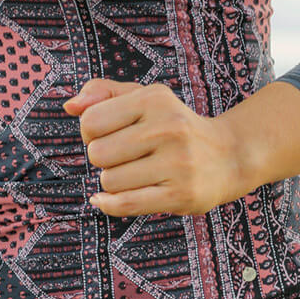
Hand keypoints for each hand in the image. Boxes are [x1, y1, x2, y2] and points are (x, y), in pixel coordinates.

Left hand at [63, 79, 243, 216]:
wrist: (229, 155)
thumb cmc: (173, 124)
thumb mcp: (143, 97)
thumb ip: (102, 93)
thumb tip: (69, 106)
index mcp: (154, 99)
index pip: (91, 121)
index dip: (90, 132)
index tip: (108, 135)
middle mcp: (167, 128)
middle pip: (97, 154)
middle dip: (102, 159)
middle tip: (123, 157)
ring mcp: (177, 163)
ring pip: (110, 181)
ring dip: (113, 182)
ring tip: (134, 173)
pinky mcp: (182, 195)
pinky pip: (127, 204)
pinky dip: (108, 205)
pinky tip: (103, 201)